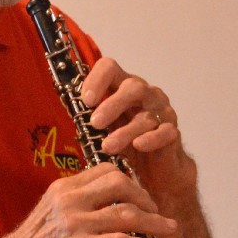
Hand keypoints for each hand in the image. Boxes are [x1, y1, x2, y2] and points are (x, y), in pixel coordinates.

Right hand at [0, 163, 174, 237]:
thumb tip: (107, 206)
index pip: (106, 169)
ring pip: (125, 212)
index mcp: (64, 188)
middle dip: (145, 197)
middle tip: (157, 211)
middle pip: (120, 183)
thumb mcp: (52, 214)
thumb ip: (77, 205)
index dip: (130, 179)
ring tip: (169, 228)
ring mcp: (74, 222)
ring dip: (153, 221)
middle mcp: (70, 199)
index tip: (142, 195)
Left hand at [79, 57, 195, 199]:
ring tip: (108, 146)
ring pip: (146, 114)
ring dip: (125, 131)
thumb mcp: (104, 125)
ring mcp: (161, 111)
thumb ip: (89, 113)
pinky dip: (151, 138)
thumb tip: (65, 105)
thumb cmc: (125, 141)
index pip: (110, 68)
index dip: (97, 79)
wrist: (154, 168)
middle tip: (95, 124)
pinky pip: (165, 131)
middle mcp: (145, 94)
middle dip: (112, 105)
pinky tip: (139, 145)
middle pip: (133, 87)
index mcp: (123, 86)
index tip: (85, 100)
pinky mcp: (172, 132)